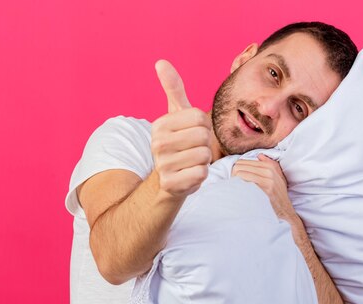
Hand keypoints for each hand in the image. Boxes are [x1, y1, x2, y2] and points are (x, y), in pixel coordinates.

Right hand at [151, 60, 211, 198]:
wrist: (168, 181)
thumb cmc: (178, 144)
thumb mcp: (176, 116)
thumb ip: (173, 89)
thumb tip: (161, 62)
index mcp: (160, 124)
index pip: (200, 117)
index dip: (204, 127)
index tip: (192, 134)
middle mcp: (157, 143)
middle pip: (203, 136)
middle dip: (205, 144)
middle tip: (192, 150)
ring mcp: (163, 164)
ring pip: (204, 154)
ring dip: (204, 160)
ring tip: (191, 162)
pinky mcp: (171, 183)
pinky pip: (202, 173)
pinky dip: (201, 175)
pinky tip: (189, 175)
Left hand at [232, 154, 297, 222]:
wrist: (285, 212)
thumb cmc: (279, 196)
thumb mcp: (278, 178)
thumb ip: (271, 165)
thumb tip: (259, 156)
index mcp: (269, 167)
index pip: (242, 162)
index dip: (236, 171)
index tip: (236, 181)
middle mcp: (269, 171)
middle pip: (239, 166)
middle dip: (233, 175)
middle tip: (234, 186)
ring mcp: (267, 180)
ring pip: (240, 173)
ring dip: (234, 182)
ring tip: (237, 190)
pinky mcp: (265, 189)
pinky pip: (245, 182)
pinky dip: (239, 187)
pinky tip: (241, 194)